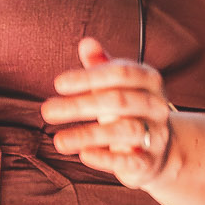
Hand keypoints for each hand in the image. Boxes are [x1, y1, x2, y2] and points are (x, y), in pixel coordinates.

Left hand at [40, 37, 175, 188]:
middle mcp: (157, 105)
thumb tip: (86, 43)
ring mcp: (157, 134)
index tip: (58, 84)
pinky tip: (83, 155)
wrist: (158, 150)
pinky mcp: (150, 162)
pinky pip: (130, 160)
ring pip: (125, 131)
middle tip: (46, 111)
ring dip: (87, 135)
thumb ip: (101, 65)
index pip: (120, 73)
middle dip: (80, 105)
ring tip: (58, 141)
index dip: (88, 77)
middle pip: (119, 101)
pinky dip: (106, 158)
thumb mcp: (117, 85)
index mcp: (149, 80)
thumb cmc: (129, 110)